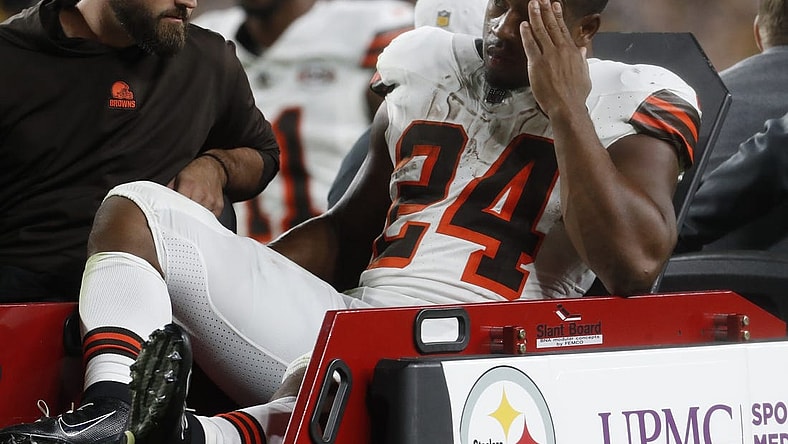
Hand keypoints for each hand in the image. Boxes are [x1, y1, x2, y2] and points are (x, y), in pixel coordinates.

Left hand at [168, 154, 226, 216]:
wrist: (212, 167)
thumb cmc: (194, 173)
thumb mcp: (177, 178)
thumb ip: (169, 192)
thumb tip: (160, 204)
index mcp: (188, 187)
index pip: (178, 207)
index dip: (174, 214)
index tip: (172, 219)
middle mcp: (200, 194)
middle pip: (189, 215)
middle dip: (184, 218)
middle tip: (181, 219)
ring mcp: (211, 201)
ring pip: (200, 219)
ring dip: (195, 219)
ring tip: (192, 213)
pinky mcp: (218, 205)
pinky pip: (210, 218)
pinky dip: (205, 218)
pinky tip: (202, 211)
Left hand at [520, 0, 590, 117]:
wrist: (567, 106)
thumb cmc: (575, 95)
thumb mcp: (584, 74)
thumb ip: (581, 60)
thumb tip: (581, 49)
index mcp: (572, 52)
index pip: (563, 29)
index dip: (557, 16)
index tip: (555, 6)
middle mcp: (560, 50)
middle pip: (551, 26)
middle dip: (545, 11)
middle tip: (541, 0)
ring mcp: (548, 56)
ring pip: (540, 31)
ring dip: (535, 16)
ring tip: (532, 5)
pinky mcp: (537, 64)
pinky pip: (530, 45)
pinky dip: (526, 34)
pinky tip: (524, 25)